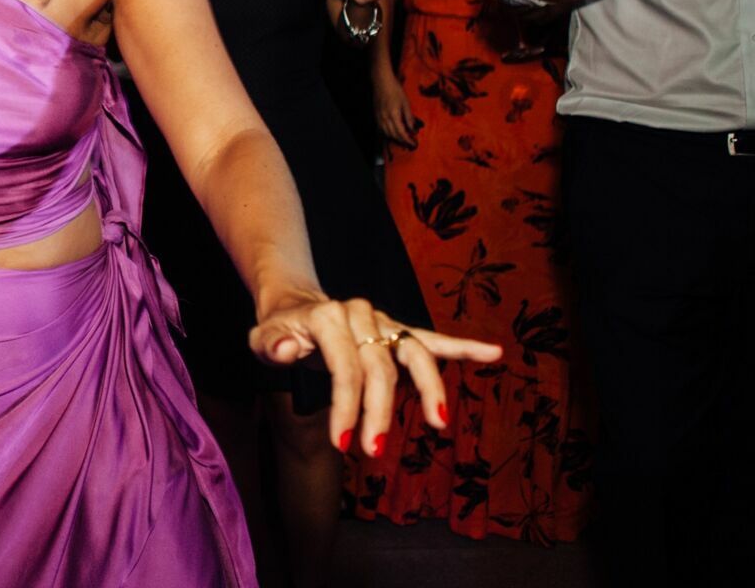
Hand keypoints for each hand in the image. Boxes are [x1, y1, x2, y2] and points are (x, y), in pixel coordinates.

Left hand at [250, 290, 502, 454]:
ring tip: (440, 422)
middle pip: (380, 368)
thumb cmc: (279, 329)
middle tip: (374, 450)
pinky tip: (493, 354)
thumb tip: (288, 350)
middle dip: (379, 412)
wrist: (295, 304)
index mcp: (328, 317)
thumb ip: (271, 346)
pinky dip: (461, 347)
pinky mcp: (397, 330)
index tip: (344, 443)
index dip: (347, 405)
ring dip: (430, 388)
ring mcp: (383, 322)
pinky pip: (432, 340)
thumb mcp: (261, 338)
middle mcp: (360, 314)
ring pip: (414, 353)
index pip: (344, 366)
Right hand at [373, 72, 420, 149]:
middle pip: (393, 136)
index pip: (401, 133)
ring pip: (386, 134)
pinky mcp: (376, 116)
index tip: (414, 144)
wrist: (381, 82)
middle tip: (410, 144)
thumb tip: (413, 130)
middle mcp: (384, 119)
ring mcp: (379, 118)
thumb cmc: (395, 90)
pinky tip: (392, 135)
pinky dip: (387, 135)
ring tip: (403, 140)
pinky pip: (381, 130)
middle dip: (402, 142)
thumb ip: (409, 118)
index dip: (408, 140)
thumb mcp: (406, 103)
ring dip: (395, 139)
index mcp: (393, 116)